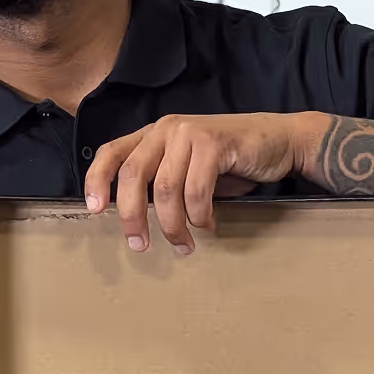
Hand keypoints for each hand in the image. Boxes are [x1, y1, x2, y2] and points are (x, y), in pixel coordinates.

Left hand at [84, 112, 316, 252]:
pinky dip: (199, 215)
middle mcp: (166, 128)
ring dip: (173, 225)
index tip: (94, 210)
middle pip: (132, 175)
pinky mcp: (214, 142)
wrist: (280, 140)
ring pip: (165, 189)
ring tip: (183, 245)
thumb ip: (161, 181)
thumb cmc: (232, 161)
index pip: (112, 153)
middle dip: (131, 216)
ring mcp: (189, 132)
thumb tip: (135, 217)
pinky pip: (196, 190)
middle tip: (140, 245)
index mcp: (153, 134)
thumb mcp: (188, 168)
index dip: (97, 180)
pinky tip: (207, 225)